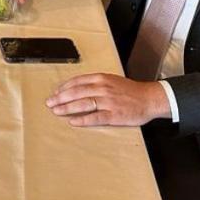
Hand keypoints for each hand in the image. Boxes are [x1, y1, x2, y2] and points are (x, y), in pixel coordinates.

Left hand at [45, 73, 171, 126]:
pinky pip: (95, 117)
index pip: (77, 81)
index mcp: (101, 78)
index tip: (55, 93)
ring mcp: (108, 102)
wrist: (149, 98)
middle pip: (77, 92)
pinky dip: (83, 119)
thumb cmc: (129, 90)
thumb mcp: (111, 80)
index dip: (64, 87)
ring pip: (83, 104)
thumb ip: (95, 82)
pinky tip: (73, 121)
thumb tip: (77, 87)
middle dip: (61, 98)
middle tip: (50, 103)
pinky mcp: (114, 115)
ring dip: (67, 107)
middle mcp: (103, 88)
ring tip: (57, 111)